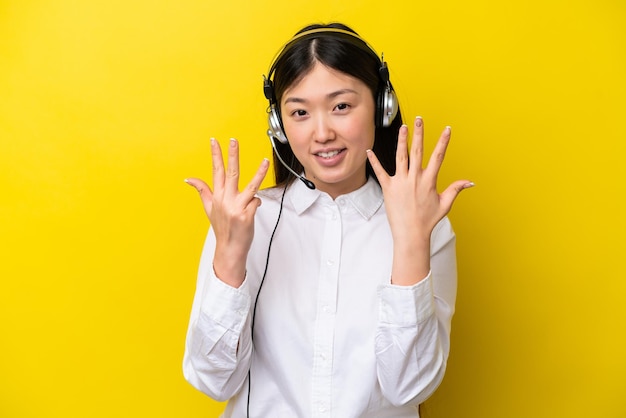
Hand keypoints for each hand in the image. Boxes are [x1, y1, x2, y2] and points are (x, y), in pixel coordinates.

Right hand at [185, 138, 268, 286]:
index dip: (215, 155)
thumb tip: (189, 178)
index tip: (215, 141)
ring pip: (250, 186)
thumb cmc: (222, 228)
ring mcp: (236, 208)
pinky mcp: (246, 216)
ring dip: (258, 173)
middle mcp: (226, 200)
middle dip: (232, 155)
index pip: (216, 171)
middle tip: (233, 140)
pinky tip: (253, 207)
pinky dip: (256, 203)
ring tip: (264, 161)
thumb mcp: (209, 209)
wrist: (229, 249)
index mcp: (217, 196)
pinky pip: (256, 202)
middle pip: (231, 173)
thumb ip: (202, 191)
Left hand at [366, 117, 472, 283]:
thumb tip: (470, 182)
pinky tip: (369, 151)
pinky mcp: (388, 188)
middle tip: (419, 120)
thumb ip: (456, 189)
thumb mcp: (445, 204)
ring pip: (400, 157)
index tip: (447, 129)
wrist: (411, 234)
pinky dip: (374, 161)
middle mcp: (414, 179)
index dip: (443, 142)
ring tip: (403, 128)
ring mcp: (400, 182)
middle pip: (417, 151)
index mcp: (429, 181)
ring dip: (401, 141)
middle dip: (419, 134)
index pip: (438, 157)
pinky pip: (380, 172)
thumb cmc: (427, 220)